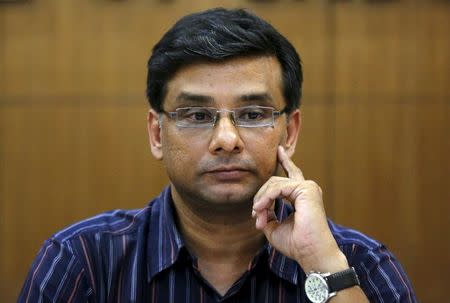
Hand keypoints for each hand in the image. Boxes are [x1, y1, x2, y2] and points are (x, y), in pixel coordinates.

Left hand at [252, 146, 348, 271]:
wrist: (311, 253)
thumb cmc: (296, 244)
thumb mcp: (274, 227)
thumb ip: (267, 214)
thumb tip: (258, 209)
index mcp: (302, 195)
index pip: (292, 173)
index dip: (285, 161)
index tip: (279, 150)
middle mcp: (307, 189)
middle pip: (274, 182)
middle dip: (261, 198)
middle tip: (256, 217)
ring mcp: (308, 187)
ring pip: (274, 184)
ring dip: (261, 201)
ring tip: (258, 217)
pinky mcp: (306, 189)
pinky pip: (277, 188)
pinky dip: (266, 199)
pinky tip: (261, 209)